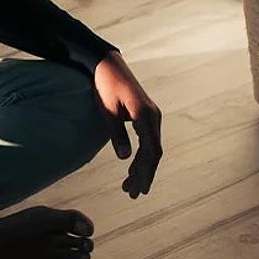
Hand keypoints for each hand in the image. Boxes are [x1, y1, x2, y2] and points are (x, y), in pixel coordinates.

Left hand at [93, 51, 161, 197]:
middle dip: (144, 174)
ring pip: (151, 149)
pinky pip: (147, 141)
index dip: (145, 171)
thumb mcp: (107, 111)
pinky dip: (141, 157)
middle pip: (154, 152)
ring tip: (131, 188)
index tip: (138, 187)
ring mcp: (151, 117)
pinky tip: (133, 170)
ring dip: (142, 168)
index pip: (151, 150)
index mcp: (146, 115)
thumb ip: (117, 134)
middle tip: (133, 194)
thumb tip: (125, 159)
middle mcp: (154, 116)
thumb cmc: (105, 85)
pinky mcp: (145, 117)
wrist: (106, 64)